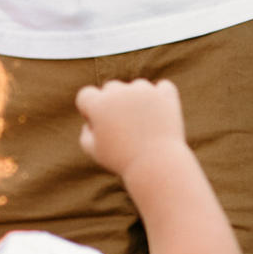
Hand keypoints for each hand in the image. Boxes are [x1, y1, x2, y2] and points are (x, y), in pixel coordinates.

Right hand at [75, 79, 189, 177]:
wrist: (155, 165)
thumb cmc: (121, 161)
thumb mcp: (95, 152)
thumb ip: (86, 136)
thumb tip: (91, 123)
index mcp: (99, 104)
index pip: (86, 95)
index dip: (89, 110)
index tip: (99, 126)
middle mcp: (120, 92)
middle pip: (111, 88)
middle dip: (113, 104)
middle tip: (123, 128)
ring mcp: (144, 91)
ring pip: (136, 87)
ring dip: (137, 100)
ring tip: (143, 126)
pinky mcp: (166, 95)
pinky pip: (162, 87)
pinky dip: (161, 98)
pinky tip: (159, 114)